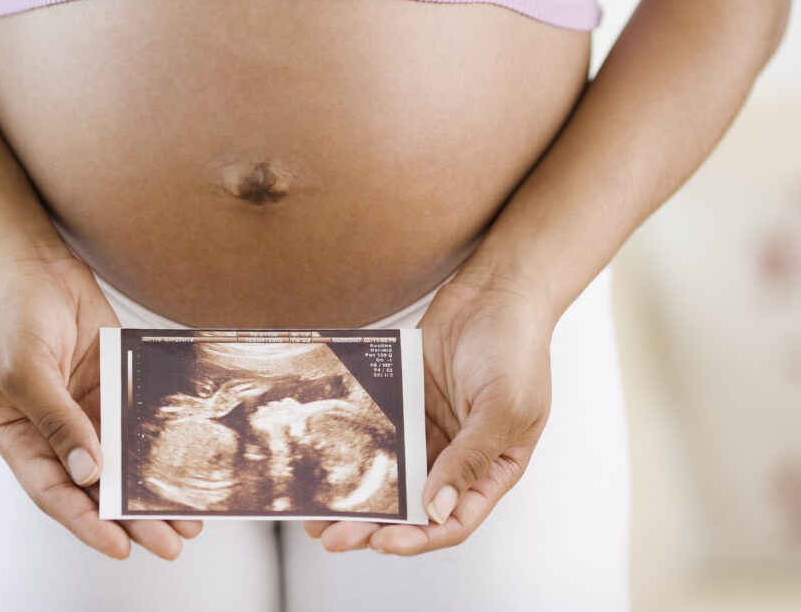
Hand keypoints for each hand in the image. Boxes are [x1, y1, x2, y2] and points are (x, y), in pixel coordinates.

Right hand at [0, 251, 202, 559]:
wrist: (32, 264)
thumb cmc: (9, 315)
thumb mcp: (23, 370)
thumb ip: (56, 421)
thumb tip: (89, 471)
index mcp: (19, 437)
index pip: (54, 491)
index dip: (85, 522)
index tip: (119, 546)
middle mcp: (55, 431)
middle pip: (95, 484)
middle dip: (131, 516)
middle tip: (169, 542)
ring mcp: (86, 408)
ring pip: (123, 459)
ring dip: (150, 486)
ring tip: (187, 516)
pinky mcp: (112, 385)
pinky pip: (138, 420)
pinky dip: (158, 442)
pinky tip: (184, 460)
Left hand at [303, 272, 554, 554]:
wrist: (495, 290)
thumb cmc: (516, 348)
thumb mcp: (504, 409)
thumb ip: (470, 459)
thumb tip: (437, 508)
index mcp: (492, 468)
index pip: (455, 520)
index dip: (419, 538)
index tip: (384, 542)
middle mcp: (457, 456)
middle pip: (412, 505)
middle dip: (373, 525)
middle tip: (334, 536)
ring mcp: (428, 430)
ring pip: (388, 475)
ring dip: (355, 496)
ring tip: (318, 513)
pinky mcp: (405, 403)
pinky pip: (375, 434)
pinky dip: (352, 451)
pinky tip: (323, 461)